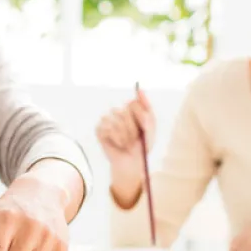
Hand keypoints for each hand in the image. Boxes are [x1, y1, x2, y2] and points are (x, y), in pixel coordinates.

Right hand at [96, 85, 156, 205]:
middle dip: (132, 128)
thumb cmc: (143, 145)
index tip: (143, 127)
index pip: (133, 103)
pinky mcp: (99, 129)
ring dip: (124, 135)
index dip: (140, 117)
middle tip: (134, 139)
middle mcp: (118, 112)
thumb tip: (139, 88)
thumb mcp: (151, 126)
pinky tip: (118, 144)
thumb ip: (146, 107)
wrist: (132, 162)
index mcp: (131, 109)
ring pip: (115, 120)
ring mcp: (107, 119)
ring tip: (126, 143)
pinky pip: (107, 129)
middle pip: (124, 112)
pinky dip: (115, 138)